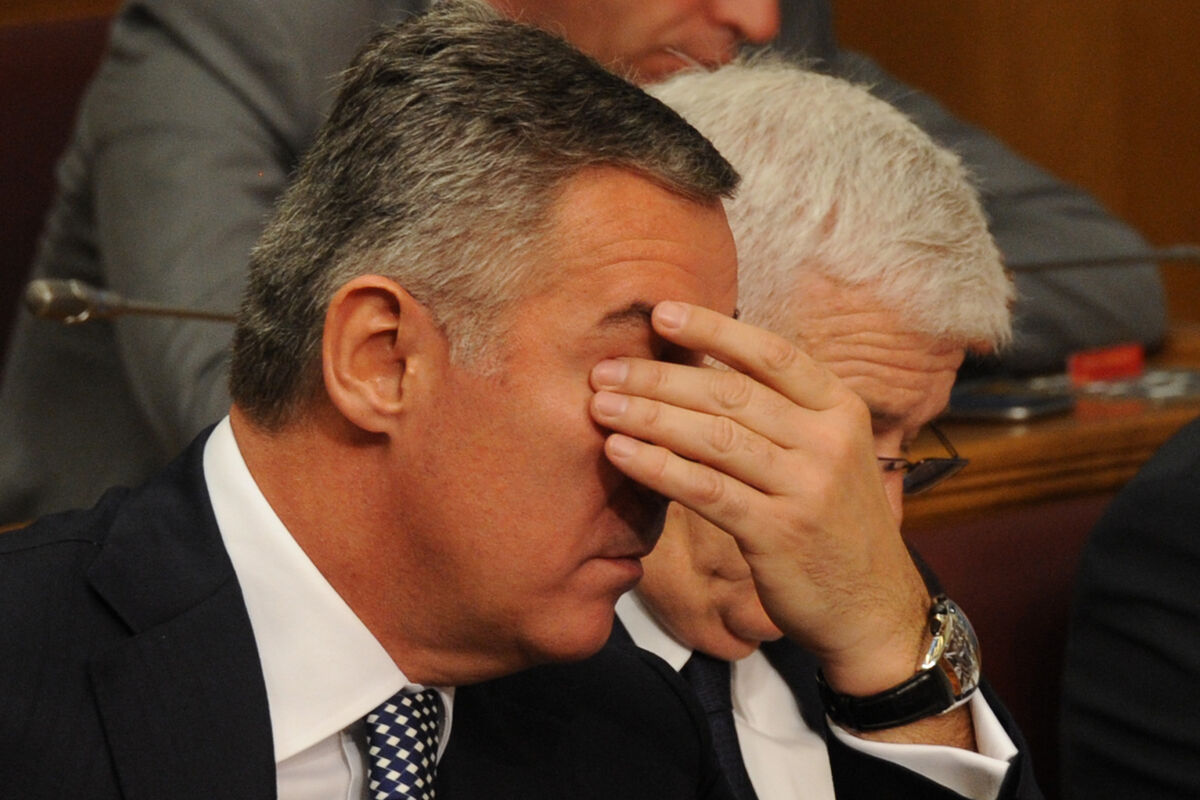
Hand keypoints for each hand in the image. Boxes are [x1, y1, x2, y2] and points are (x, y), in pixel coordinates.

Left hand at [590, 301, 929, 695]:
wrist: (872, 610)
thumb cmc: (833, 525)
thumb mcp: (827, 456)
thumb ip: (782, 415)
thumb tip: (703, 370)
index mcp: (841, 410)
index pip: (772, 353)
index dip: (714, 329)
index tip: (661, 312)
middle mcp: (828, 441)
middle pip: (732, 392)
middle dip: (661, 376)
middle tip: (606, 369)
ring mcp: (806, 487)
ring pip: (714, 436)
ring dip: (649, 416)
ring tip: (601, 405)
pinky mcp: (777, 533)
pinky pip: (705, 490)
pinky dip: (657, 467)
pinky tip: (620, 453)